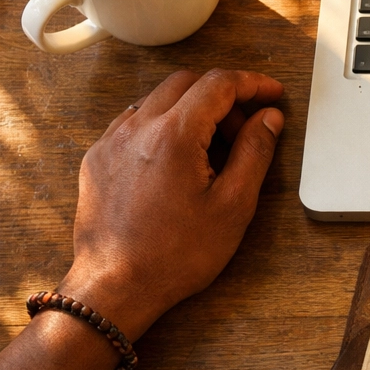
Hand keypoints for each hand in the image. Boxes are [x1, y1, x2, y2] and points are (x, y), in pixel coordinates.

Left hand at [57, 69, 283, 340]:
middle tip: (247, 124)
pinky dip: (164, 123)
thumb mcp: (233, 205)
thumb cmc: (175, 254)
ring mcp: (111, 141)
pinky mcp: (97, 159)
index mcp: (174, 135)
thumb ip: (255, 152)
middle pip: (187, 82)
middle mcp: (137, 128)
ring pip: (159, 98)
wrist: (115, 287)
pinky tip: (179, 157)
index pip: (219, 84)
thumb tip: (268, 118)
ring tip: (214, 145)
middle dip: (224, 94)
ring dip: (193, 107)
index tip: (272, 93)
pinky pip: (135, 121)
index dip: (252, 83)